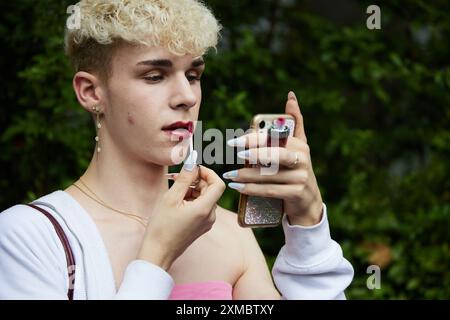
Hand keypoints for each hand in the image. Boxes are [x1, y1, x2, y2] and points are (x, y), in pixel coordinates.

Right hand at [138, 151, 225, 269]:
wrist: (158, 252)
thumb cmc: (161, 227)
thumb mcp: (171, 198)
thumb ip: (184, 178)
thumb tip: (193, 161)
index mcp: (205, 209)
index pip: (218, 184)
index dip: (208, 173)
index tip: (193, 169)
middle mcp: (210, 216)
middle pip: (210, 190)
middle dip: (196, 181)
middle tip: (177, 179)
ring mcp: (207, 222)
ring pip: (205, 198)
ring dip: (191, 190)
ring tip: (174, 191)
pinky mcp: (201, 226)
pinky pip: (201, 207)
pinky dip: (191, 200)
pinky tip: (176, 202)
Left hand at [224, 92, 322, 225]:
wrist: (308, 202)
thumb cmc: (296, 170)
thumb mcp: (298, 146)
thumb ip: (294, 122)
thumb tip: (290, 96)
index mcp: (299, 145)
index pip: (274, 138)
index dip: (253, 139)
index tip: (234, 142)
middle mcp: (302, 159)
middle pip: (274, 154)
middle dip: (254, 154)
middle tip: (236, 154)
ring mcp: (301, 177)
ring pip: (269, 175)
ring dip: (247, 175)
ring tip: (230, 175)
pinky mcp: (297, 193)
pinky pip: (270, 190)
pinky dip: (252, 189)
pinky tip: (238, 187)